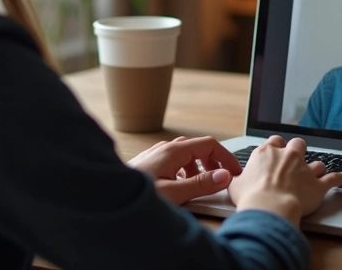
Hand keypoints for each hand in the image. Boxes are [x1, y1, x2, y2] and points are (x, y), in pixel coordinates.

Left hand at [127, 136, 243, 205]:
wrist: (106, 198)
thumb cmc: (135, 197)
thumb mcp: (174, 193)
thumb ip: (201, 184)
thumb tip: (224, 176)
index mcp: (173, 151)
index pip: (209, 144)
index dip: (226, 157)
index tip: (235, 172)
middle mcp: (164, 149)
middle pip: (198, 148)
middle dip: (213, 163)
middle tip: (221, 180)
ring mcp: (155, 156)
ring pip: (186, 155)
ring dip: (199, 168)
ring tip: (201, 186)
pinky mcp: (149, 165)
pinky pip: (174, 163)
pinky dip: (185, 172)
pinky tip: (181, 188)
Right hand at [227, 136, 341, 225]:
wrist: (269, 209)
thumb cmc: (251, 198)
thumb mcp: (235, 185)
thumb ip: (239, 178)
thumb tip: (236, 180)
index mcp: (267, 153)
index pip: (274, 141)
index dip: (276, 147)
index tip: (276, 153)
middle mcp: (288, 157)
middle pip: (298, 144)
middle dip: (298, 150)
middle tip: (296, 159)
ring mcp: (304, 169)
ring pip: (316, 162)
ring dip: (316, 168)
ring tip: (316, 173)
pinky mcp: (318, 185)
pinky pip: (334, 178)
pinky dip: (340, 178)